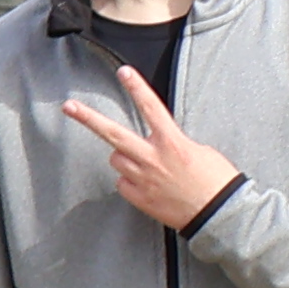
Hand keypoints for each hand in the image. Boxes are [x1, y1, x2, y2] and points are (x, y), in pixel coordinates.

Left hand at [58, 68, 238, 229]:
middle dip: (88, 118)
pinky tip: (147, 185)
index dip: (137, 88)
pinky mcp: (140, 198)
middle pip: (113, 134)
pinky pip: (123, 183)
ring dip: (124, 157)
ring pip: (117, 159)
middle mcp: (153, 159)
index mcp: (173, 143)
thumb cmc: (217, 183)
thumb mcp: (202, 152)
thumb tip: (160, 145)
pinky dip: (130, 182)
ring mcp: (143, 179)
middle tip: (69, 107)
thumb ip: (174, 144)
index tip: (124, 72)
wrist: (219, 215)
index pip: (151, 108)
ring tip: (144, 164)